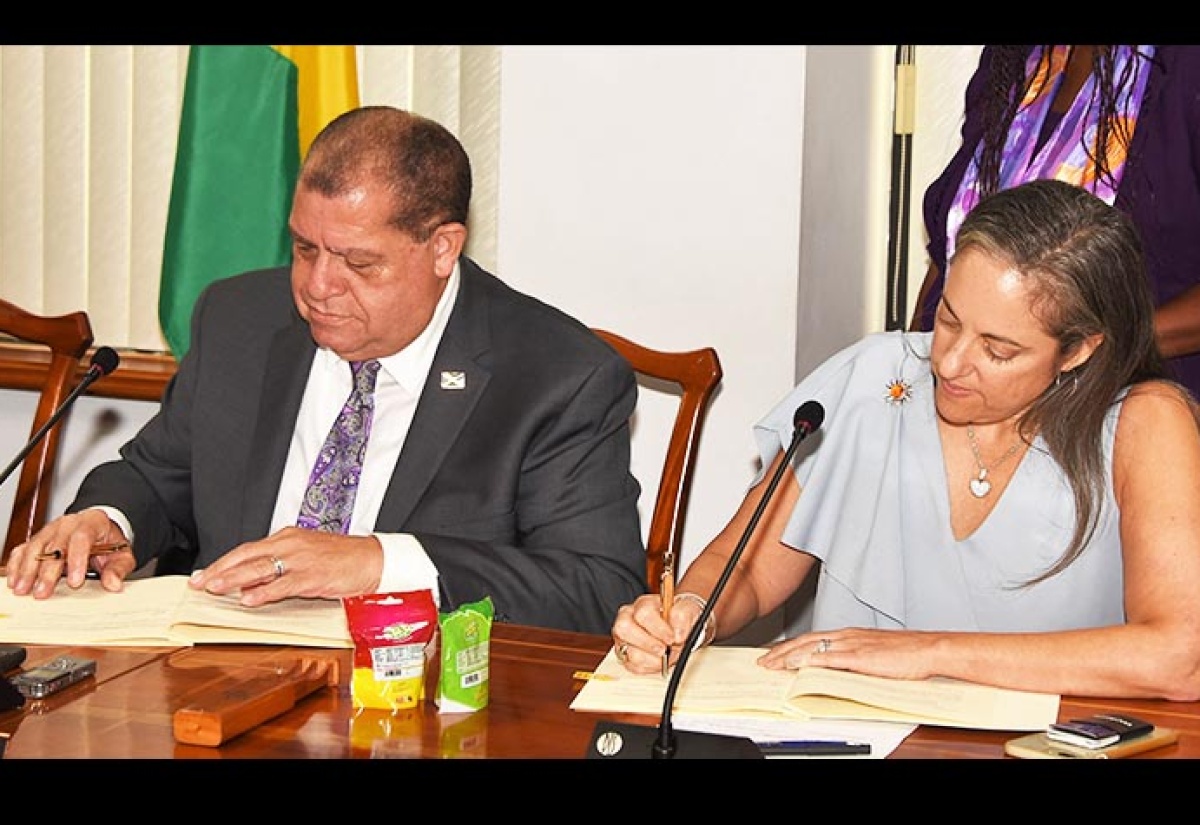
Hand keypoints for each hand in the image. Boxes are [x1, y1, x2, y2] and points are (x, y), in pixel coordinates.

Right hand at [4, 510, 133, 597]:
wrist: (100, 529)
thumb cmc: (109, 542)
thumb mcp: (122, 554)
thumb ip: (118, 569)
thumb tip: (113, 584)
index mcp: (92, 523)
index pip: (82, 538)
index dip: (77, 560)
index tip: (75, 582)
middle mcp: (68, 524)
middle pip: (55, 546)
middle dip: (47, 571)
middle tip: (43, 592)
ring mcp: (51, 530)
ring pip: (35, 547)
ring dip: (27, 570)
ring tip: (24, 589)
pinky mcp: (38, 539)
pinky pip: (24, 550)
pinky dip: (17, 565)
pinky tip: (15, 580)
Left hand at [187, 526, 383, 605]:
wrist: (372, 558)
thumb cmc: (342, 558)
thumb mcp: (307, 553)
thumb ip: (281, 562)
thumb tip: (254, 578)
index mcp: (288, 538)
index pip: (248, 549)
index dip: (223, 562)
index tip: (204, 573)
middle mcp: (291, 545)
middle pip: (247, 556)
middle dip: (220, 570)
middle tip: (199, 583)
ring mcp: (301, 560)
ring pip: (260, 568)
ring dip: (234, 579)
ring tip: (214, 589)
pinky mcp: (313, 577)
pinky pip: (283, 585)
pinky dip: (263, 592)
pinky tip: (249, 599)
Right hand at [609, 591, 705, 673]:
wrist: (678, 629)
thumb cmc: (679, 618)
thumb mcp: (688, 609)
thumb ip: (684, 615)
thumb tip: (677, 633)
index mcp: (643, 604)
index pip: (643, 613)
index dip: (658, 628)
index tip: (672, 637)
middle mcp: (628, 618)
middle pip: (624, 629)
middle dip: (647, 644)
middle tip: (664, 650)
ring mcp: (624, 637)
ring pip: (627, 651)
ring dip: (651, 659)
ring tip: (665, 657)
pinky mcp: (625, 654)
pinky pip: (631, 666)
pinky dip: (648, 667)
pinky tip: (659, 662)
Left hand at [757, 627, 939, 680]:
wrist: (929, 649)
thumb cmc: (908, 653)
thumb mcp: (874, 653)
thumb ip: (854, 658)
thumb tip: (838, 669)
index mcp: (850, 634)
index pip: (813, 638)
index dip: (792, 646)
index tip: (776, 653)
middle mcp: (847, 636)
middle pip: (805, 641)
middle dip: (781, 651)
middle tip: (763, 660)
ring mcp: (851, 645)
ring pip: (810, 648)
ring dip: (786, 656)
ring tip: (770, 664)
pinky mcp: (858, 657)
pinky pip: (826, 658)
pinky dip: (807, 661)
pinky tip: (794, 666)